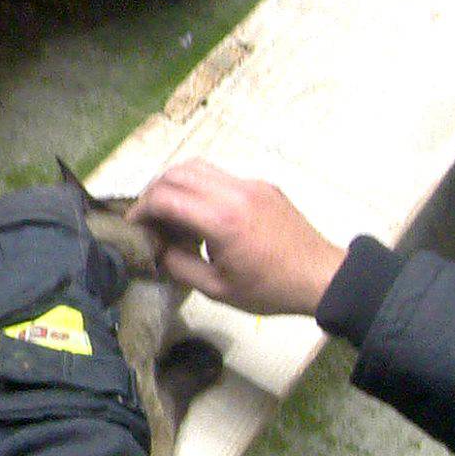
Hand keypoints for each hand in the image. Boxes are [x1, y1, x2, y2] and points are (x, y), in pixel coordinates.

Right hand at [128, 160, 345, 316]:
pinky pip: (222, 176)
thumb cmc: (270, 289)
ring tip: (170, 211)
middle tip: (148, 217)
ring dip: (176, 183)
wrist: (320, 277)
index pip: (165, 196)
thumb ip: (179, 265)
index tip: (134, 225)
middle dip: (154, 191)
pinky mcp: (262, 185)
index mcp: (222, 219)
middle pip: (177, 172)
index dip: (141, 209)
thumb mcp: (217, 289)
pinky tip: (202, 214)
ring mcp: (250, 184)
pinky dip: (201, 187)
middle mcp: (234, 192)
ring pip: (199, 166)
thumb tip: (155, 249)